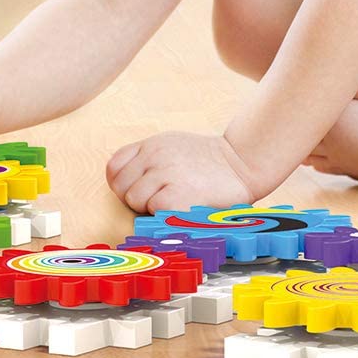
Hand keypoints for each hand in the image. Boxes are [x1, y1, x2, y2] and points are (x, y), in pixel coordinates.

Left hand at [105, 131, 256, 213]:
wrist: (242, 163)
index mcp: (152, 144)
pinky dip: (165, 214)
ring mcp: (165, 173)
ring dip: (151, 207)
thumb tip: (122, 182)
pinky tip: (183, 206)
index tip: (137, 190)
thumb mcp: (173, 146)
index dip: (121, 183)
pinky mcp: (177, 195)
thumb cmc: (208, 161)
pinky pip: (154, 210)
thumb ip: (148, 158)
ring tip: (174, 200)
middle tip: (158, 198)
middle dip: (135, 198)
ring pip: (134, 200)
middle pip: (121, 186)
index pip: (114, 166)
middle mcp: (155, 155)